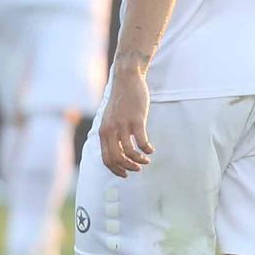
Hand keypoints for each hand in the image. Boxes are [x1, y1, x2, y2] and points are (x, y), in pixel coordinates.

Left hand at [98, 62, 152, 177]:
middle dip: (128, 168)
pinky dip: (147, 149)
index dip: (116, 170)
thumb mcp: (110, 118)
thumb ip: (111, 133)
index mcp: (103, 131)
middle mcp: (110, 130)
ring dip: (139, 160)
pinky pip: (142, 142)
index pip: (106, 159)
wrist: (126, 79)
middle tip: (138, 169)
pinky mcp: (136, 120)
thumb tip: (118, 151)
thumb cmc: (121, 100)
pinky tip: (151, 149)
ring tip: (146, 160)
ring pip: (130, 152)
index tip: (125, 174)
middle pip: (117, 159)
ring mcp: (123, 125)